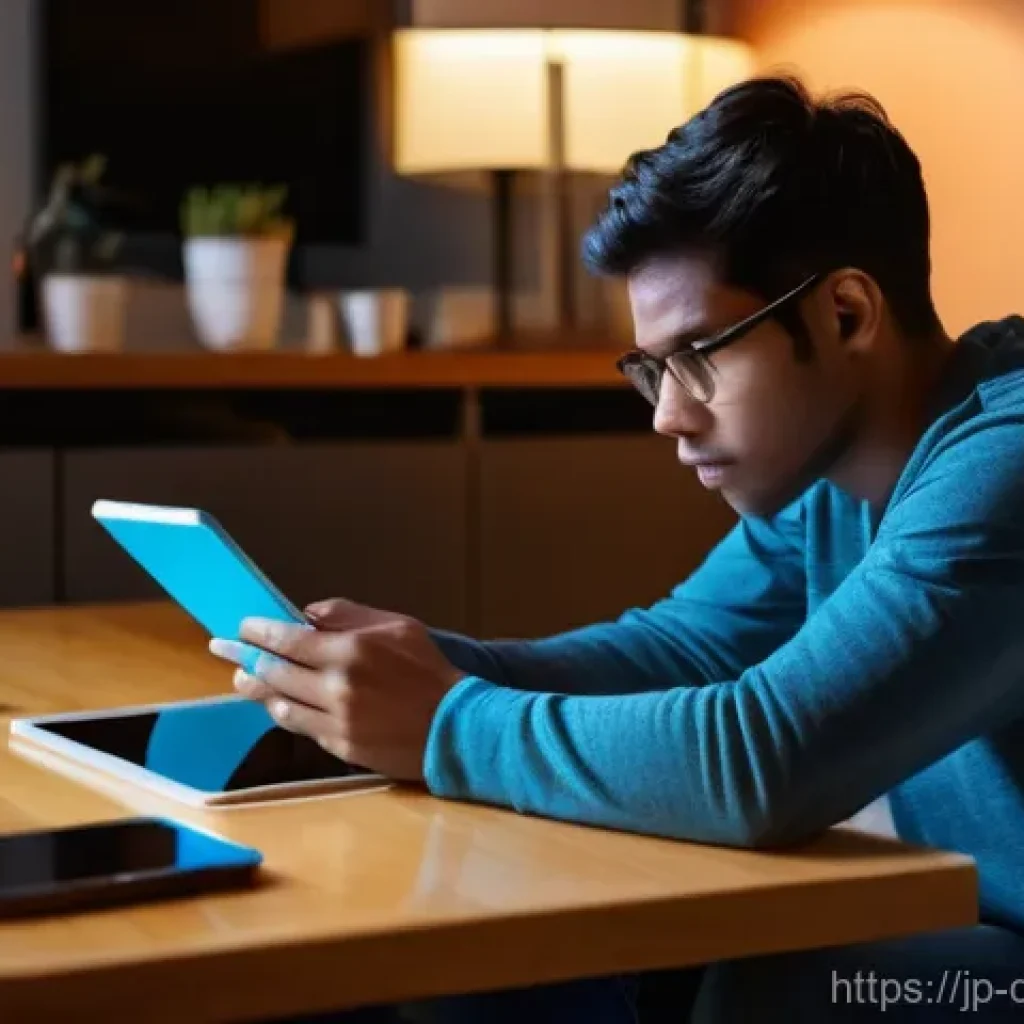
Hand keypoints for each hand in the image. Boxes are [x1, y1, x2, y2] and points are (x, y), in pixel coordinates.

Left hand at [209, 598, 465, 781]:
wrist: (455, 726)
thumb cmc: (428, 669)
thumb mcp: (397, 626)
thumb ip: (348, 615)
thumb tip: (306, 613)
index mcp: (350, 650)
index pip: (287, 639)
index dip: (258, 632)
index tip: (241, 626)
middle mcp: (336, 687)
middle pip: (274, 672)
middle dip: (244, 658)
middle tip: (222, 649)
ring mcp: (335, 721)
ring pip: (279, 704)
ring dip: (257, 690)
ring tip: (242, 679)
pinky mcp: (339, 747)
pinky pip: (299, 728)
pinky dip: (283, 712)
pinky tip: (276, 704)